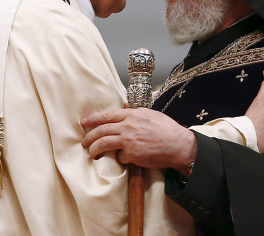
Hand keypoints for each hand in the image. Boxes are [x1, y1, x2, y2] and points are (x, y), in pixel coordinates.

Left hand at [81, 107, 196, 174]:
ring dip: (94, 149)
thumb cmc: (167, 130)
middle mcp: (127, 126)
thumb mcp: (151, 114)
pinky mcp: (131, 154)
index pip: (107, 115)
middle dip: (89, 136)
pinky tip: (125, 159)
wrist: (179, 145)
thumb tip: (125, 105)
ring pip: (103, 143)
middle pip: (101, 130)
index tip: (84, 122)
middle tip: (84, 142)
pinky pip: (120, 157)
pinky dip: (121, 158)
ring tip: (92, 153)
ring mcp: (128, 140)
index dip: (93, 119)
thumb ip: (136, 111)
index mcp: (132, 115)